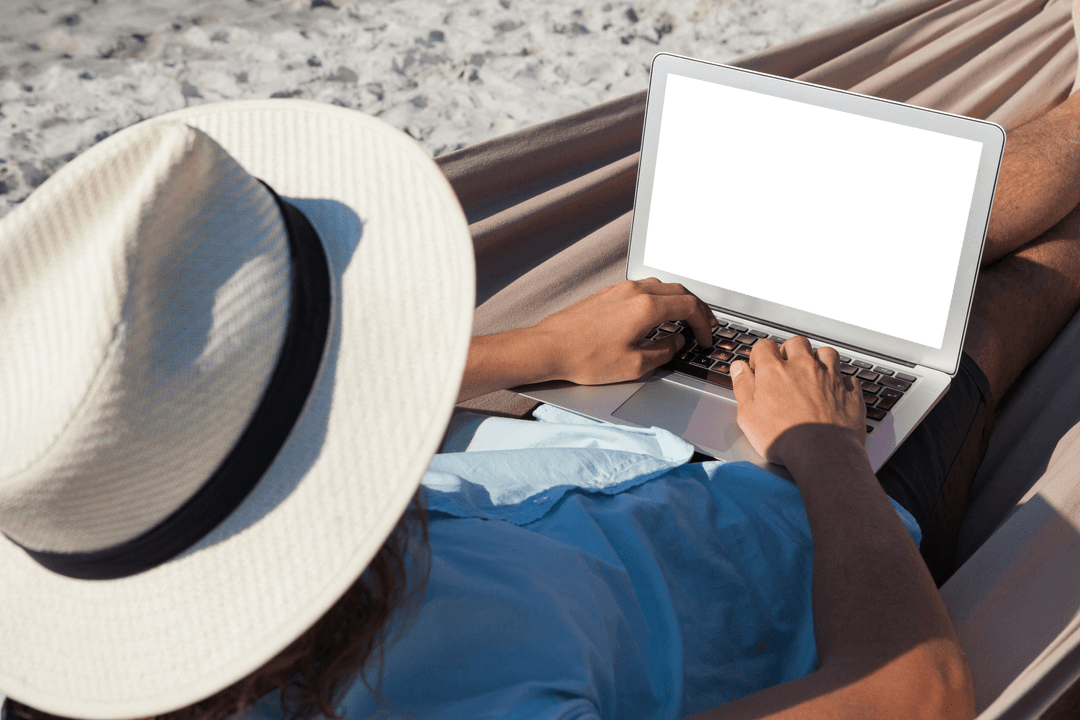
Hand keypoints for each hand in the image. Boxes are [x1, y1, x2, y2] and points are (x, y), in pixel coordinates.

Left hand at [532, 278, 716, 384]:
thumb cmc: (585, 358)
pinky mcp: (606, 294)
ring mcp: (618, 290)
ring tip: (683, 319)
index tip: (707, 338)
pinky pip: (641, 290)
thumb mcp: (634, 365)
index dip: (704, 323)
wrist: (547, 348)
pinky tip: (654, 316)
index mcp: (646, 307)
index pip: (690, 306)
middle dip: (696, 308)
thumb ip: (664, 352)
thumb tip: (677, 343)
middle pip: (678, 290)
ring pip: (660, 286)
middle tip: (704, 326)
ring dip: (677, 301)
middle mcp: (634, 291)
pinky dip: (657, 300)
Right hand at [729, 337, 864, 466]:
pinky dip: (841, 381)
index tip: (759, 366)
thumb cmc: (784, 437)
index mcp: (775, 371)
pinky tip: (835, 390)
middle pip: (797, 343)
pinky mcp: (849, 393)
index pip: (765, 346)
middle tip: (786, 367)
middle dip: (790, 351)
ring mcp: (830, 378)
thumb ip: (743, 387)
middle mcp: (804, 367)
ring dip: (819, 359)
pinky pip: (849, 377)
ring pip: (826, 353)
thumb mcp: (748, 415)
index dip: (760, 354)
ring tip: (813, 373)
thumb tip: (738, 368)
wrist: (822, 453)